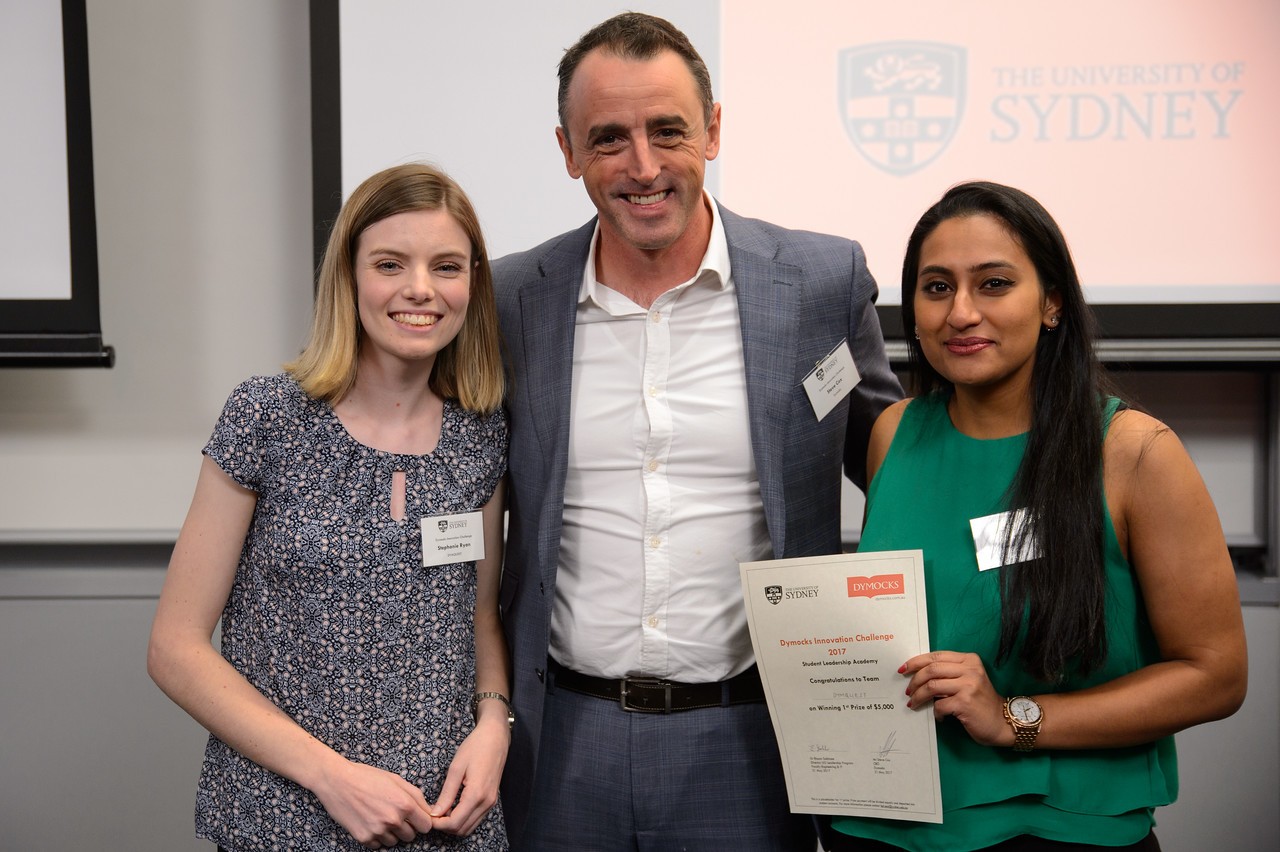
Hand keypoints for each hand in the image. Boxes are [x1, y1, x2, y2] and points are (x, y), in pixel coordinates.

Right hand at [311, 758, 434, 847]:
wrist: (337, 781)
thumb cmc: (368, 777)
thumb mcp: (397, 780)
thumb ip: (416, 797)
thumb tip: (430, 812)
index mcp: (404, 804)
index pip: (426, 826)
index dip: (422, 821)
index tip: (415, 817)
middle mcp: (393, 820)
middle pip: (411, 836)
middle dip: (407, 827)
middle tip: (395, 814)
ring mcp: (378, 831)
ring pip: (395, 842)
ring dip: (391, 833)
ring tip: (380, 816)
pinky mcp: (364, 838)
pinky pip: (378, 845)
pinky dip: (376, 837)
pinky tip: (370, 822)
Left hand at [427, 718, 508, 835]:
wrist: (495, 737)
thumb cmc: (475, 747)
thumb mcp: (456, 768)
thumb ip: (447, 794)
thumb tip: (435, 814)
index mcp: (476, 794)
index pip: (455, 823)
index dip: (438, 824)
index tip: (428, 815)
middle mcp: (486, 802)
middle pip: (462, 829)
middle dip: (445, 826)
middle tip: (432, 814)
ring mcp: (491, 802)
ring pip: (469, 827)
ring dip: (454, 824)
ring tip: (441, 811)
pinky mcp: (491, 800)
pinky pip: (476, 819)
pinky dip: (463, 819)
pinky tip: (453, 807)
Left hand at [900, 650, 1009, 746]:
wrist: (1002, 721)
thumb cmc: (981, 701)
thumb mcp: (968, 679)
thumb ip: (949, 672)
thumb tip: (919, 674)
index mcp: (969, 660)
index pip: (936, 656)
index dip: (916, 662)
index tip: (903, 669)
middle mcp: (970, 670)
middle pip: (931, 669)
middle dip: (915, 680)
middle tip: (908, 690)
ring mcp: (968, 685)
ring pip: (932, 686)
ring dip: (919, 696)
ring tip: (914, 702)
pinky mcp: (965, 703)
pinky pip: (939, 705)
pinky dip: (935, 712)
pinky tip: (939, 716)